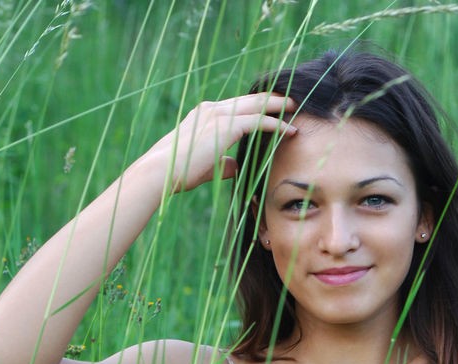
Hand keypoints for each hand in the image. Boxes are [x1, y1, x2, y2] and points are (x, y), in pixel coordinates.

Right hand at [148, 93, 296, 191]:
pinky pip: (259, 121)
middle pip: (250, 99)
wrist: (161, 171)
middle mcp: (212, 109)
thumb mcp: (205, 165)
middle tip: (291, 101)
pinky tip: (290, 130)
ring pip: (257, 105)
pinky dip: (277, 125)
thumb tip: (234, 167)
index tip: (273, 108)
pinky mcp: (226, 126)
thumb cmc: (178, 172)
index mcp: (205, 114)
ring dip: (279, 106)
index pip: (237, 105)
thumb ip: (222, 163)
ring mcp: (219, 115)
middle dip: (272, 99)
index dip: (257, 106)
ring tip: (296, 109)